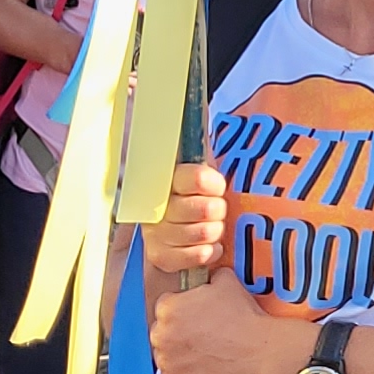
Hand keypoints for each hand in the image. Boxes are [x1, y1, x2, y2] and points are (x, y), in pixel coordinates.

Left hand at [145, 264, 312, 373]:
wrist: (258, 351)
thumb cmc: (243, 318)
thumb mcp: (225, 281)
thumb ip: (206, 276)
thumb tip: (206, 276)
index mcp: (167, 308)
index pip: (165, 306)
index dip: (183, 308)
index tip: (195, 315)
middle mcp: (160, 335)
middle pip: (162, 331)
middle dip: (178, 332)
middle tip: (202, 334)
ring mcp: (165, 362)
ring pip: (166, 355)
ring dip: (179, 353)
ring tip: (205, 351)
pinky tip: (202, 366)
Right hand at [146, 158, 228, 288]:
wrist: (183, 228)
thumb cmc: (198, 195)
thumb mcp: (202, 170)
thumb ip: (204, 153)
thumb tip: (212, 118)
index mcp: (167, 177)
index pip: (198, 178)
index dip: (215, 184)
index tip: (217, 187)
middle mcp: (156, 204)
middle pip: (205, 209)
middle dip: (218, 210)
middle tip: (215, 209)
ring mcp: (155, 232)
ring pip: (203, 233)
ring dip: (215, 231)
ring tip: (211, 226)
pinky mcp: (160, 256)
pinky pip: (198, 255)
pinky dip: (210, 251)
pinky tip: (208, 245)